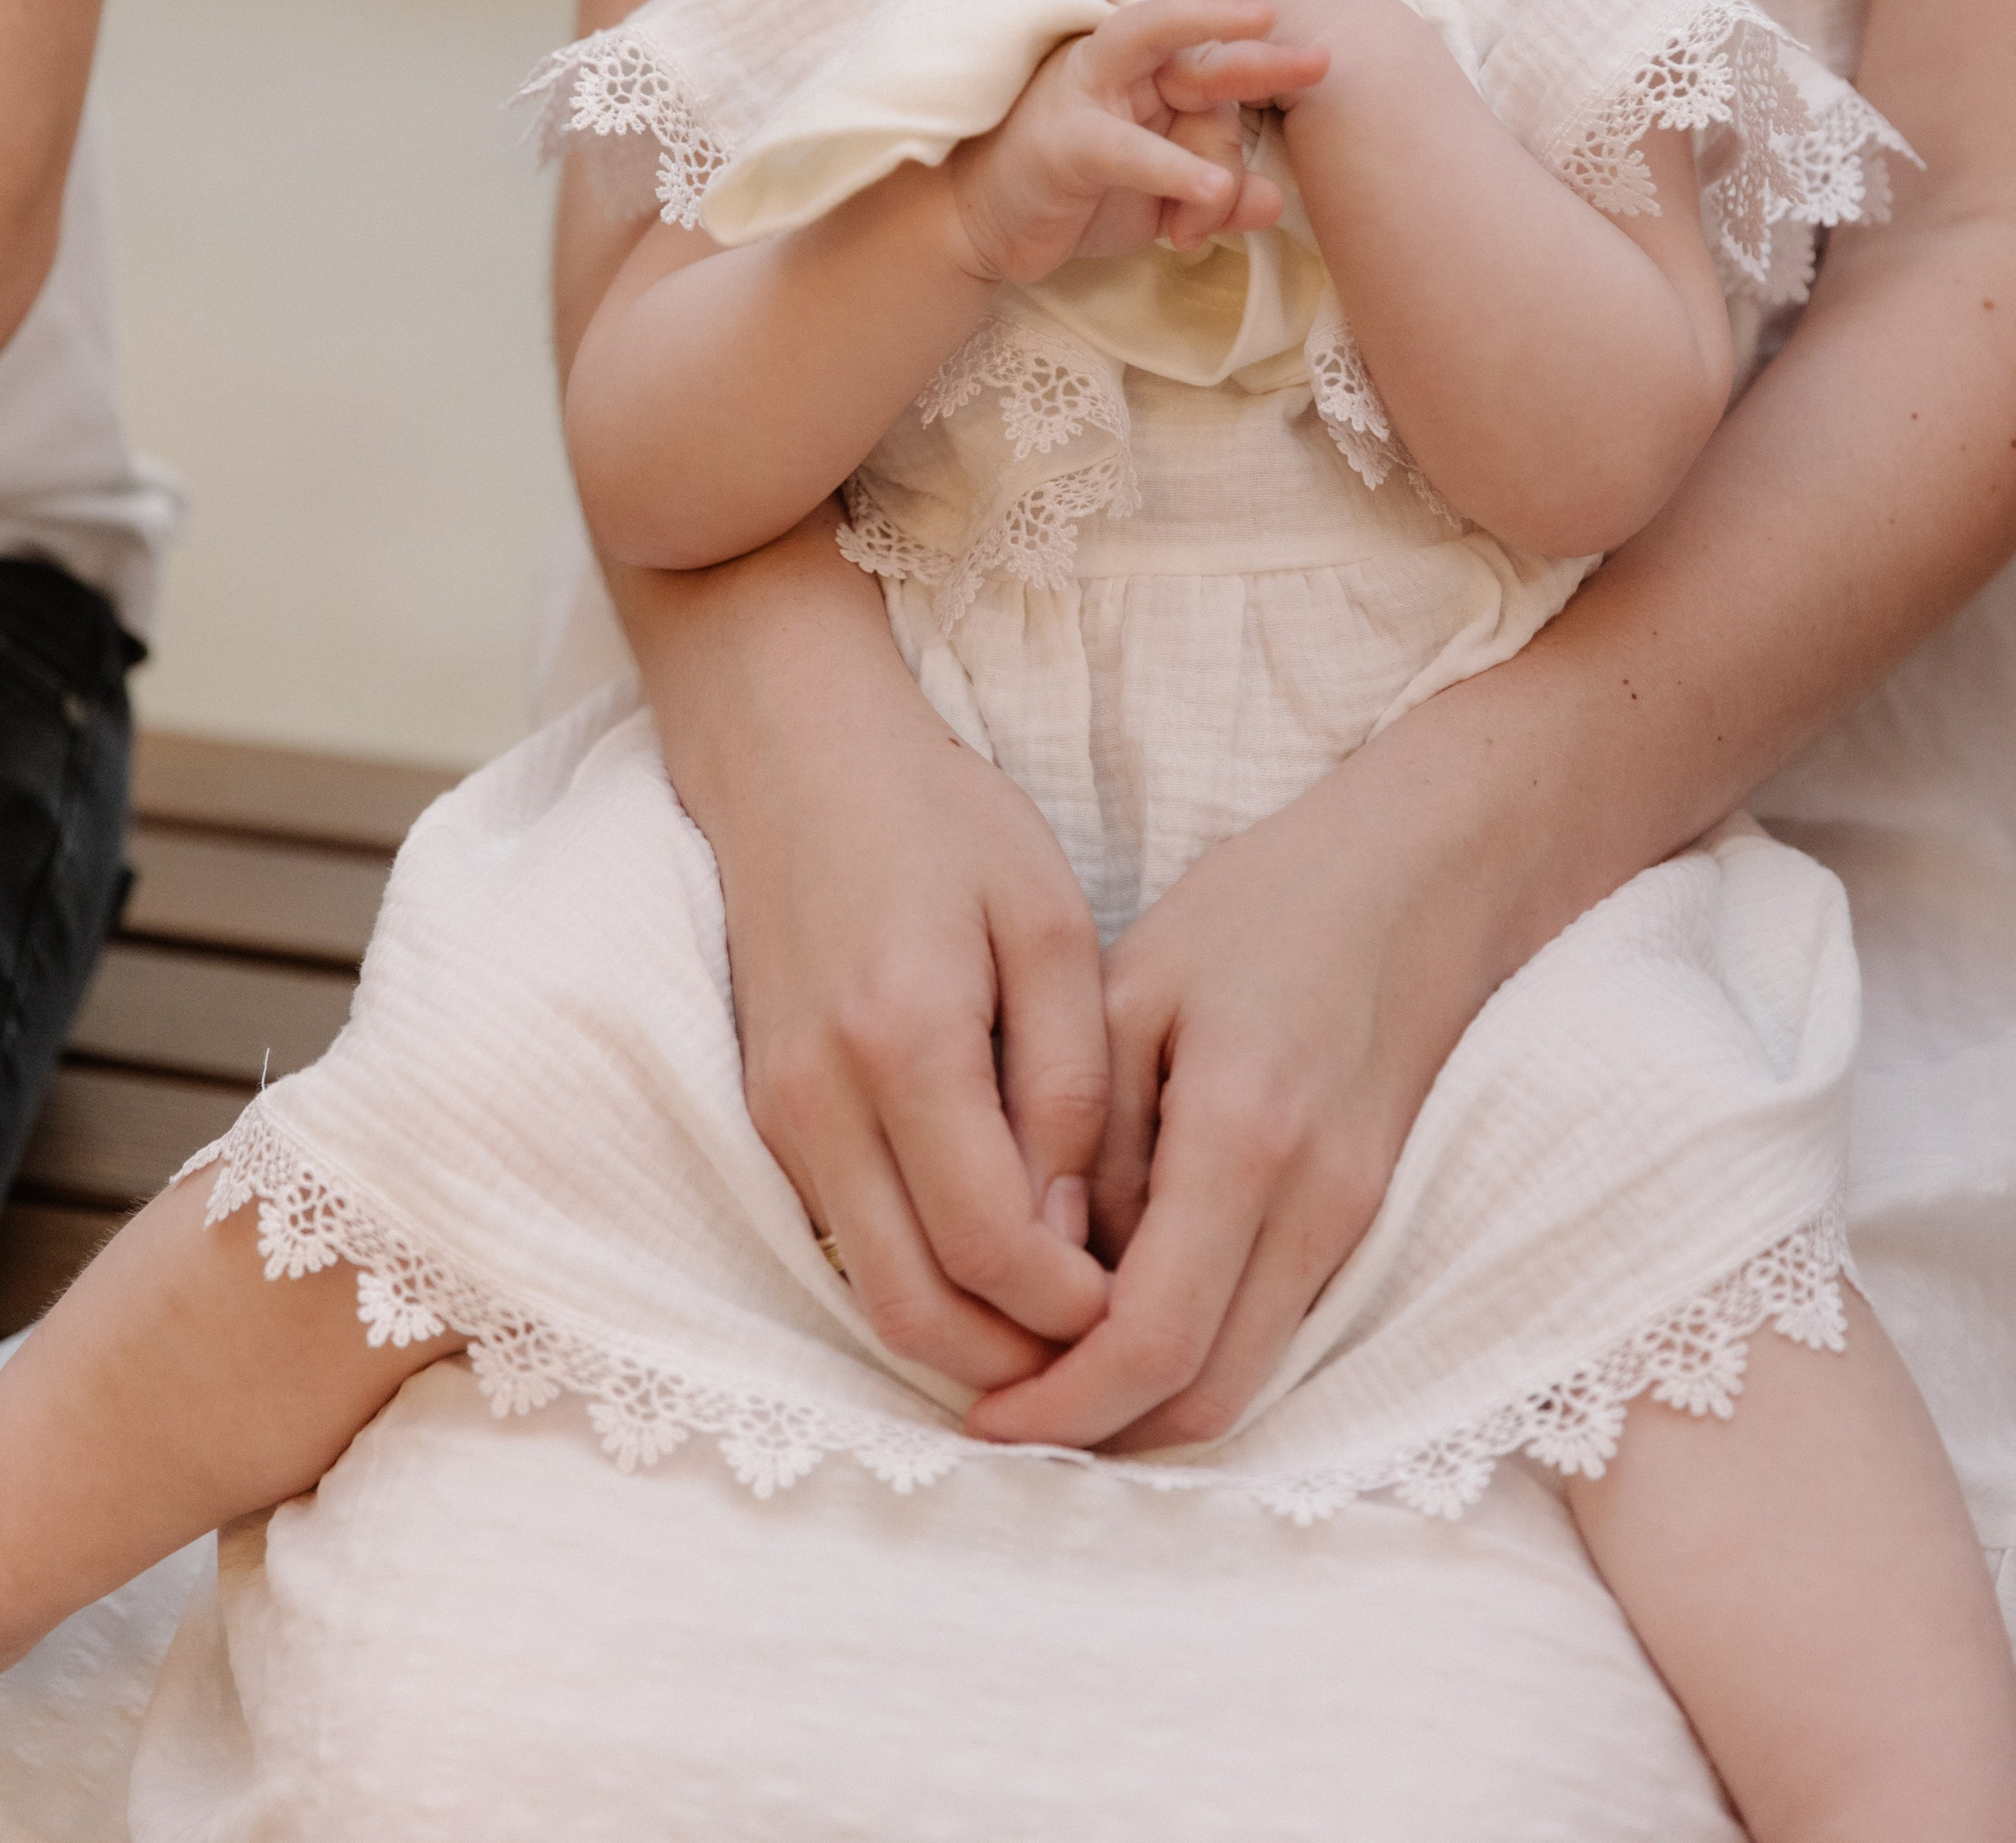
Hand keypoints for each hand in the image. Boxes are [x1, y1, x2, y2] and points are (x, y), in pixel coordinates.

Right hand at [668, 526, 1117, 1385]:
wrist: (791, 757)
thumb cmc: (939, 820)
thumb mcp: (1046, 923)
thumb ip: (1067, 1083)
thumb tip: (1072, 1234)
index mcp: (906, 1043)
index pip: (991, 1248)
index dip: (1072, 1311)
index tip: (1141, 1309)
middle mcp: (823, 1101)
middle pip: (916, 1311)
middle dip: (1019, 1368)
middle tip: (1107, 1366)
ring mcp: (779, 1116)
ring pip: (870, 1294)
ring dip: (967, 1340)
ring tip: (1063, 1332)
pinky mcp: (765, 1116)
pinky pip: (844, 1242)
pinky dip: (918, 1283)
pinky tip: (992, 1269)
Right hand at [947, 0, 1325, 285]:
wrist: (978, 221)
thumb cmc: (1072, 193)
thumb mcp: (1159, 199)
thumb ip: (1214, 196)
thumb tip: (1273, 203)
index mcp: (1146, 65)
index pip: (1213, 60)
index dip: (1266, 77)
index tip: (1325, 74)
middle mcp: (1117, 60)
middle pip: (1196, 37)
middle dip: (1261, 43)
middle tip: (1324, 55)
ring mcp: (1085, 87)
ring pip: (1154, 47)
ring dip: (1218, 49)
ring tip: (1280, 51)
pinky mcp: (1063, 137)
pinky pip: (1124, 146)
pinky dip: (1170, 165)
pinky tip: (1214, 188)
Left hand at [963, 732, 1499, 1452]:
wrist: (1421, 876)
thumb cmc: (1265, 908)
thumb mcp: (1136, 985)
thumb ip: (1087, 1133)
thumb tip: (1045, 1265)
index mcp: (1245, 1135)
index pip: (1155, 1340)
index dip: (1064, 1405)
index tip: (983, 1415)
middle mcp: (1316, 1203)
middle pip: (1210, 1399)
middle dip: (1100, 1432)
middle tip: (1004, 1414)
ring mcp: (1358, 1220)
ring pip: (1250, 1381)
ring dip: (1150, 1406)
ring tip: (1048, 1377)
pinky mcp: (1368, 1217)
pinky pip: (1278, 1331)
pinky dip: (1200, 1356)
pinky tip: (1126, 1320)